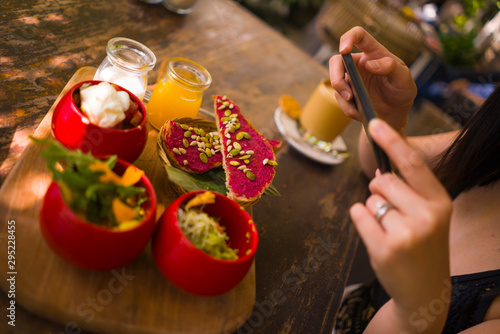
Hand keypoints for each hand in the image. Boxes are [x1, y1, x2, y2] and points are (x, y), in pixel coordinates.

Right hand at [329, 27, 416, 130]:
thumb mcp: (404, 77)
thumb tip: (370, 64)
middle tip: (348, 94)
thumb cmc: (401, 89)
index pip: (358, 35)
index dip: (348, 38)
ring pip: (335, 81)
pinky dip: (348, 108)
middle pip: (336, 61)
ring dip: (343, 97)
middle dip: (336, 77)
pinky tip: (359, 113)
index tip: (344, 49)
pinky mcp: (346, 93)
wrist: (396, 110)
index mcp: (373, 52)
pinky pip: (339, 99)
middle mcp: (358, 63)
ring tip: (357, 109)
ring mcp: (350, 78)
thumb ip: (391, 66)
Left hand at [350, 119, 451, 329]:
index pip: (412, 164)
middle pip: (383, 180)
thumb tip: (378, 168)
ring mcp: (406, 234)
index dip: (391, 141)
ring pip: (370, 198)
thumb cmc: (423, 246)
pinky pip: (358, 214)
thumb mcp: (429, 215)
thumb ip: (409, 190)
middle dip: (379, 190)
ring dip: (372, 210)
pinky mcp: (385, 248)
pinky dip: (360, 219)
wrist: (424, 290)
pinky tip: (377, 236)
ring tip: (389, 230)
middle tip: (392, 212)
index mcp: (440, 202)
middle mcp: (427, 216)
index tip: (374, 124)